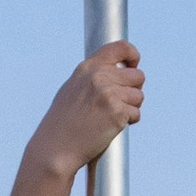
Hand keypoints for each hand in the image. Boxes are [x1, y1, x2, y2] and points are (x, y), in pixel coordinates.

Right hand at [30, 42, 143, 179]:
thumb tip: (117, 71)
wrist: (56, 147)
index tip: (133, 66)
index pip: (121, 48)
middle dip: (133, 90)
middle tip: (119, 103)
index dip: (133, 56)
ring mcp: (109, 94)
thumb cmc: (63, 122)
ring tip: (111, 117)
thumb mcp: (73, 89)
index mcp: (88, 68)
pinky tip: (111, 127)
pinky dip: (129, 121)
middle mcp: (99, 77)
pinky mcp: (117, 113)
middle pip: (137, 76)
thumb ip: (93, 77)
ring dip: (131, 107)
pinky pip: (136, 113)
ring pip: (139, 96)